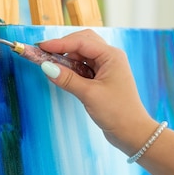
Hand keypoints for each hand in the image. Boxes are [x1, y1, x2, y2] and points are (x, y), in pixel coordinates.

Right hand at [38, 29, 156, 153]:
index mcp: (111, 56)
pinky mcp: (101, 78)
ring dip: (66, 58)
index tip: (41, 47)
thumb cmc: (117, 113)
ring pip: (81, 54)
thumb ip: (67, 79)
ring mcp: (106, 67)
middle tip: (44, 53)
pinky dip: (71, 68)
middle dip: (63, 46)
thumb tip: (46, 67)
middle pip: (82, 42)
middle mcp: (110, 57)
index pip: (81, 42)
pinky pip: (83, 66)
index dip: (59, 43)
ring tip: (50, 65)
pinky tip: (61, 74)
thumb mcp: (89, 95)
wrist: (132, 132)